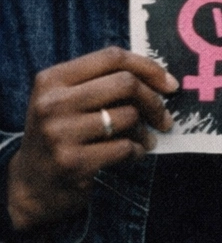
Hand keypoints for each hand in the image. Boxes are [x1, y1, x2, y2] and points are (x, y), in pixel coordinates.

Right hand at [6, 47, 176, 233]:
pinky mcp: (73, 163)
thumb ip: (102, 82)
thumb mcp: (67, 101)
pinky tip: (131, 155)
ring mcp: (60, 134)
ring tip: (145, 140)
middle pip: (125, 84)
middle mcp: (52, 103)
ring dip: (146, 132)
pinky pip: (124, 148)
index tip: (170, 84)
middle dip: (154, 101)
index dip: (149, 67)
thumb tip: (161, 79)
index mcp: (52, 80)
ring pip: (128, 116)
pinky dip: (137, 152)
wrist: (31, 185)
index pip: (112, 57)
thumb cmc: (62, 134)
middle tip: (164, 118)